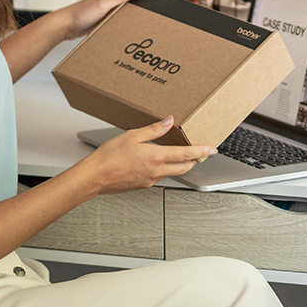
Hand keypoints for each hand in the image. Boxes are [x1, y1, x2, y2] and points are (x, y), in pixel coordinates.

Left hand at [59, 0, 140, 41]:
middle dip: (134, 13)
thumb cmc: (79, 13)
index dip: (140, 1)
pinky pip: (115, 23)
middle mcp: (109, 1)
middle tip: (138, 20)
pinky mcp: (103, 20)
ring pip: (122, 15)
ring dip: (125, 21)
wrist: (65, 26)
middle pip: (128, 6)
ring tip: (129, 26)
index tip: (146, 8)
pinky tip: (119, 30)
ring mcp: (106, 11)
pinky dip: (118, 26)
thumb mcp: (103, 3)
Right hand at [85, 116, 217, 194]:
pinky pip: (160, 176)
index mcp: (156, 157)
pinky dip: (166, 169)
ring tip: (182, 155)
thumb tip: (169, 121)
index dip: (202, 151)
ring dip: (181, 165)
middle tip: (201, 152)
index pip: (187, 155)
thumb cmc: (108, 157)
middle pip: (185, 167)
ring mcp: (149, 180)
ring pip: (173, 173)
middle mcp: (156, 171)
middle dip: (195, 160)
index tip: (212, 149)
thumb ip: (154, 129)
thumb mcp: (132, 135)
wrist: (93, 177)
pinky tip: (160, 162)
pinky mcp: (142, 185)